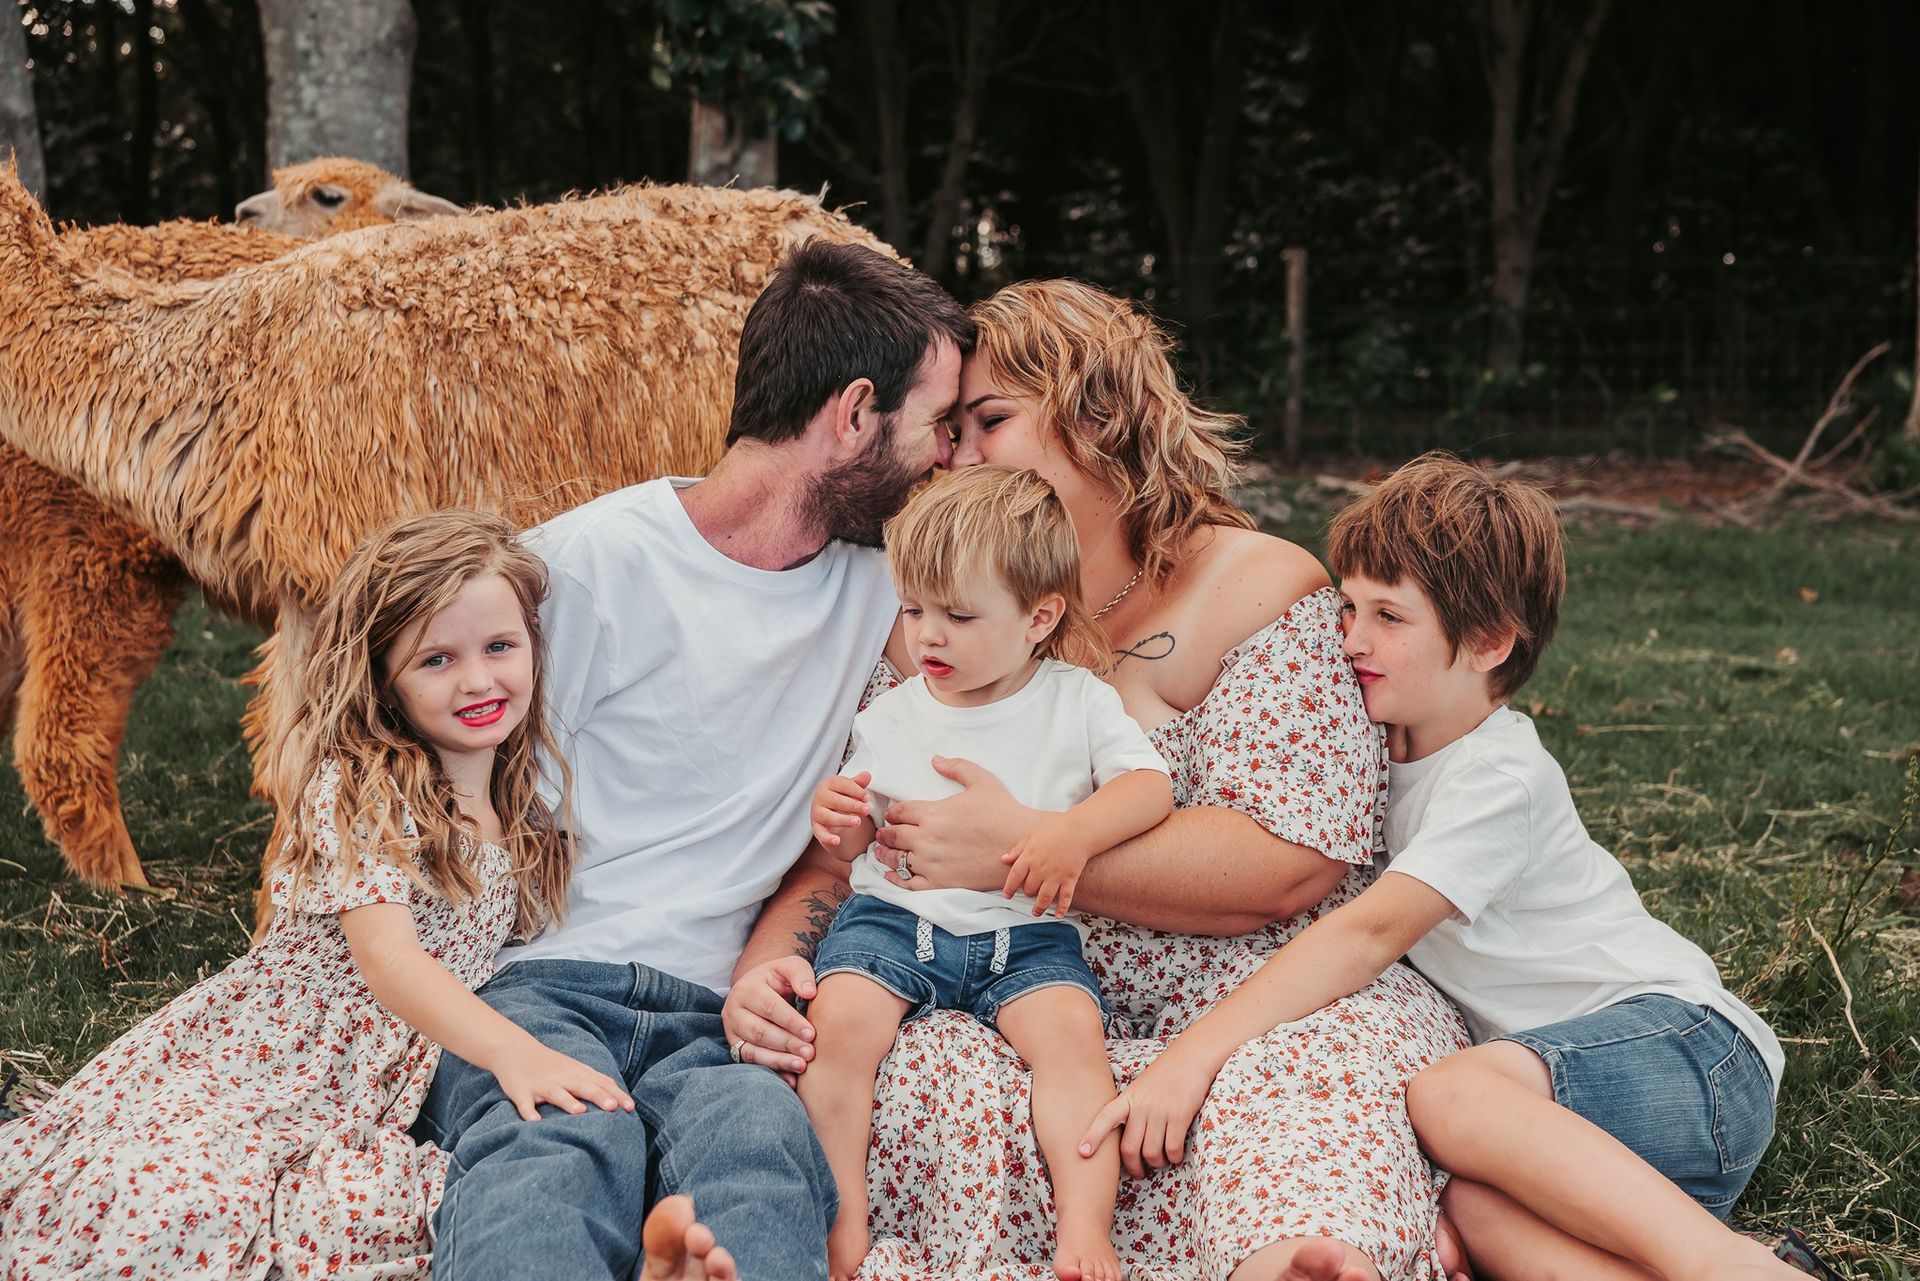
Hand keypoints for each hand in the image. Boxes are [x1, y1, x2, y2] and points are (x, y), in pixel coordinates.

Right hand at [489, 1037, 635, 1121]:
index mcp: (577, 1073)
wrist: (514, 1049)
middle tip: (613, 1108)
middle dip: (599, 1096)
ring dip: (568, 1102)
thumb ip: (594, 1082)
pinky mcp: (521, 1091)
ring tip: (580, 1112)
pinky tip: (534, 1122)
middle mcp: (562, 1077)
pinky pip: (525, 1104)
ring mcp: (541, 1084)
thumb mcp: (574, 1069)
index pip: (601, 1083)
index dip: (616, 1095)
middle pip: (583, 1086)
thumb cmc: (550, 1064)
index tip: (631, 1108)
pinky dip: (529, 1112)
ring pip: (556, 1093)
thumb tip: (618, 1099)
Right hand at [722, 956, 817, 1082]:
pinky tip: (791, 1079)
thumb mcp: (790, 967)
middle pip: (760, 1031)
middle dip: (786, 1043)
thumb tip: (809, 993)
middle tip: (810, 1053)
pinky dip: (772, 1071)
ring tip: (801, 1066)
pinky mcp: (735, 1046)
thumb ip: (801, 974)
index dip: (790, 1021)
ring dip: (778, 1060)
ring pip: (752, 1050)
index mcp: (747, 988)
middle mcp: (733, 1010)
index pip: (769, 1007)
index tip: (811, 1034)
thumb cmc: (779, 978)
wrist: (759, 987)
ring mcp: (731, 1030)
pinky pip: (751, 1063)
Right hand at [811, 772, 871, 849]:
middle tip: (867, 810)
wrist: (829, 812)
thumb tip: (867, 775)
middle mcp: (820, 797)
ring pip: (828, 817)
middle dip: (852, 805)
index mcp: (828, 784)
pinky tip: (837, 841)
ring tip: (858, 822)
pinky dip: (828, 838)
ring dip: (843, 820)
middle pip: (835, 800)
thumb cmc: (841, 797)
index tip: (867, 798)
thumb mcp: (850, 789)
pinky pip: (820, 833)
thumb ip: (858, 783)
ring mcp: (816, 813)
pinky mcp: (816, 827)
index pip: (842, 784)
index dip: (856, 791)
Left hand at [875, 756, 1040, 891]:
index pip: (899, 812)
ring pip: (896, 859)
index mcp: (933, 813)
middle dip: (886, 834)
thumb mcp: (982, 780)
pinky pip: (908, 883)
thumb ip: (956, 767)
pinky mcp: (939, 882)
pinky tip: (892, 875)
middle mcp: (926, 838)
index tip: (892, 816)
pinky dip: (896, 879)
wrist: (1021, 846)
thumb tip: (935, 759)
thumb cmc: (1003, 812)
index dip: (893, 813)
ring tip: (882, 853)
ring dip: (886, 855)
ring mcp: (931, 863)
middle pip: (893, 835)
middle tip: (883, 834)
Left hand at [1000, 815, 1090, 916]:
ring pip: (1044, 898)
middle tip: (1029, 893)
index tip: (1007, 895)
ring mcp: (1056, 876)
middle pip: (1029, 889)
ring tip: (1036, 912)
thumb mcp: (1032, 835)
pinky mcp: (1070, 879)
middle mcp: (1041, 869)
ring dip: (1039, 907)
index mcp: (1029, 857)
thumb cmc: (1056, 828)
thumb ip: (1017, 849)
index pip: (1014, 877)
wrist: (1080, 829)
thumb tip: (1004, 859)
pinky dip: (1062, 908)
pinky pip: (1065, 898)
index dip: (1009, 888)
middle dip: (1027, 893)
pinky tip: (1058, 914)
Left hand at [1077, 1037, 1224, 1177]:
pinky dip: (1174, 1157)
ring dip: (1157, 1163)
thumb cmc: (1165, 1075)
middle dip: (1133, 1167)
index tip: (1082, 1152)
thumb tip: (1126, 1137)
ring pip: (1151, 1152)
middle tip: (1139, 1173)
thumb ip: (1131, 1108)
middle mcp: (1141, 1105)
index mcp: (1128, 1098)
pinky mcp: (1179, 1116)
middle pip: (1129, 1148)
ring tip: (1161, 1162)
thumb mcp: (1140, 1087)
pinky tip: (1176, 1155)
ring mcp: (1160, 1111)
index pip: (1105, 1118)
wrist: (1191, 1058)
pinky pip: (1172, 1148)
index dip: (1093, 1137)